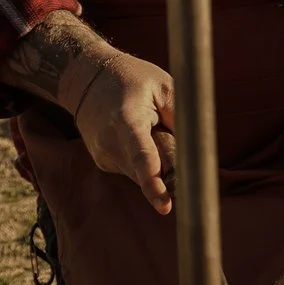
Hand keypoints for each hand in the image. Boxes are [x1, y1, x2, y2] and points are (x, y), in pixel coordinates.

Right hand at [70, 50, 176, 213]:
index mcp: (127, 120)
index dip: (154, 183)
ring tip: (148, 128)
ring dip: (156, 162)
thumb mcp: (164, 85)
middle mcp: (110, 143)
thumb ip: (182, 117)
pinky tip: (139, 137)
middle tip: (166, 134)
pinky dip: (145, 162)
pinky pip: (135, 171)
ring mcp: (104, 156)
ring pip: (143, 174)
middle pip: (150, 171)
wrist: (85, 78)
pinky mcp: (104, 163)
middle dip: (169, 166)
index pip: (142, 156)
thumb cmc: (131, 79)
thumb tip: (198, 151)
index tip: (165, 206)